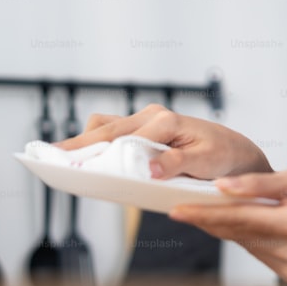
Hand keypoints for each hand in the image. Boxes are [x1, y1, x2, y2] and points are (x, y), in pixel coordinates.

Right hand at [55, 103, 271, 179]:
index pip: (121, 136)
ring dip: (87, 142)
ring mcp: (147, 121)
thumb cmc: (224, 157)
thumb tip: (150, 169)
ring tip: (65, 162)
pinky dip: (100, 145)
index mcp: (164, 120)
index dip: (92, 147)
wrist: (236, 154)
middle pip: (105, 127)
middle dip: (78, 143)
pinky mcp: (146, 131)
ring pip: (107, 126)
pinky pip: (116, 134)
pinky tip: (89, 162)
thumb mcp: (207, 162)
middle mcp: (152, 116)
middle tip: (50, 157)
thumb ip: (178, 163)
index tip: (67, 156)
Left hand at [169, 170, 286, 285]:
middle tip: (182, 208)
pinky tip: (252, 226)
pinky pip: (262, 256)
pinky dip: (252, 241)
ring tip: (217, 211)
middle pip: (239, 236)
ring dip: (231, 230)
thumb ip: (256, 185)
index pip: (238, 220)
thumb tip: (220, 188)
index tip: (178, 211)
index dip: (205, 215)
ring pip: (249, 247)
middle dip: (210, 221)